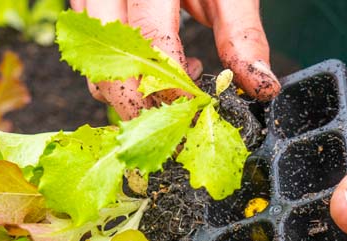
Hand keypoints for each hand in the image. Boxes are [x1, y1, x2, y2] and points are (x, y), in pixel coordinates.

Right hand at [70, 0, 280, 118]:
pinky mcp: (84, 5)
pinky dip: (124, 73)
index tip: (195, 112)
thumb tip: (262, 87)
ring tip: (179, 79)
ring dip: (130, 91)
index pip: (150, 43)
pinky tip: (161, 63)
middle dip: (140, 103)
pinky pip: (92, 53)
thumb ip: (242, 36)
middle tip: (176, 121)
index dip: (171, 87)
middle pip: (108, 62)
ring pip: (93, 63)